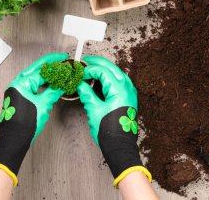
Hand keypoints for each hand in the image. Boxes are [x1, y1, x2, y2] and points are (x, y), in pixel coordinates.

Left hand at [0, 53, 68, 186]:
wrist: (15, 139)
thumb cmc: (25, 124)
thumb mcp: (44, 105)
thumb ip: (54, 91)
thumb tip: (62, 83)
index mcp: (21, 83)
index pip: (40, 69)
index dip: (54, 63)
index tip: (63, 59)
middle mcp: (17, 84)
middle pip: (36, 70)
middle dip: (50, 66)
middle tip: (62, 62)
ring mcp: (17, 90)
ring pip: (34, 78)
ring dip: (46, 75)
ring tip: (59, 72)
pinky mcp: (19, 97)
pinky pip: (32, 86)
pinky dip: (42, 84)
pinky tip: (50, 83)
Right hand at [77, 55, 150, 186]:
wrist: (120, 146)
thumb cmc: (109, 131)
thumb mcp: (94, 110)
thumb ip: (86, 93)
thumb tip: (79, 84)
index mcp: (119, 89)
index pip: (102, 71)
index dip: (89, 69)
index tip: (79, 72)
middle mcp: (127, 87)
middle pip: (111, 68)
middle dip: (97, 63)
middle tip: (84, 61)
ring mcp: (129, 92)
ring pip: (116, 73)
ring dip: (103, 69)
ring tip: (90, 69)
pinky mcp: (128, 97)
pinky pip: (118, 81)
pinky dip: (108, 78)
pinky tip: (99, 80)